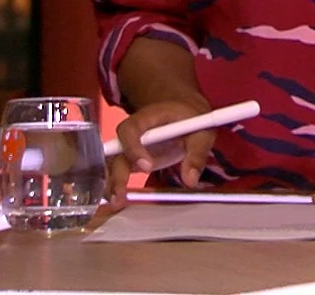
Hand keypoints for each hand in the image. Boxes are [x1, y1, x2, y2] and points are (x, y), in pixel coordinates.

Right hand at [101, 93, 213, 212]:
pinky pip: (120, 172)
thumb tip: (190, 179)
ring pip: (114, 164)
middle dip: (116, 174)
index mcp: (148, 117)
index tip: (147, 167)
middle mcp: (133, 133)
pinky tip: (118, 201)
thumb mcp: (201, 131)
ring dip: (113, 184)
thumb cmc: (190, 117)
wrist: (184, 111)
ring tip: (116, 203)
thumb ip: (197, 153)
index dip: (134, 148)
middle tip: (120, 196)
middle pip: (116, 151)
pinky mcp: (132, 160)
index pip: (131, 130)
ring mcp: (131, 147)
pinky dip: (117, 186)